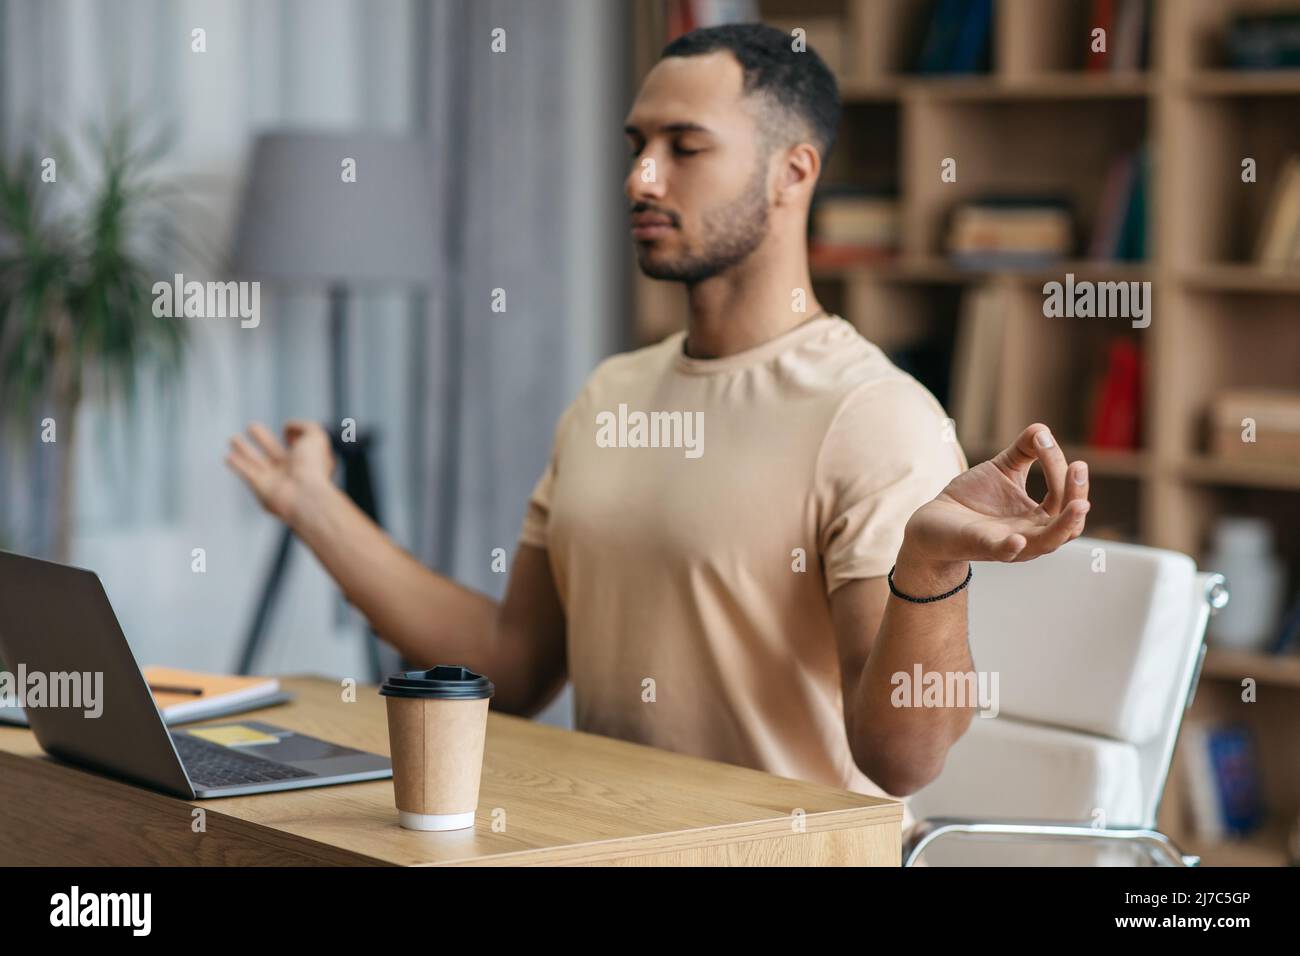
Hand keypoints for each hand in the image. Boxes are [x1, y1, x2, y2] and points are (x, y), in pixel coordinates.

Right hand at [224, 420, 335, 524]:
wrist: (304, 497)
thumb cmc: (312, 467)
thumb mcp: (315, 437)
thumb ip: (303, 426)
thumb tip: (287, 428)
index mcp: (309, 460)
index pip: (300, 446)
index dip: (296, 437)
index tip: (287, 431)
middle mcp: (292, 470)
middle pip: (274, 451)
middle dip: (263, 439)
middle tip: (252, 426)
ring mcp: (275, 479)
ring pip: (256, 462)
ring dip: (244, 451)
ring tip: (233, 438)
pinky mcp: (260, 487)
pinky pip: (247, 473)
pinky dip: (238, 465)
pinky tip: (228, 457)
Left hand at [903, 423, 1089, 567]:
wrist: (935, 521)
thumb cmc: (973, 497)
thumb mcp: (1003, 468)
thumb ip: (1024, 450)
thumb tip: (1043, 428)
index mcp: (1039, 517)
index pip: (1064, 497)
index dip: (1059, 468)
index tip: (1042, 438)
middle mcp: (1031, 534)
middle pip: (1070, 524)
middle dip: (1077, 495)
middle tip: (1078, 467)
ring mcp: (1010, 544)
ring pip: (1047, 543)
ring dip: (1064, 524)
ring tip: (1079, 504)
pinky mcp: (983, 547)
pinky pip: (1003, 553)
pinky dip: (1012, 548)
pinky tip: (1018, 538)